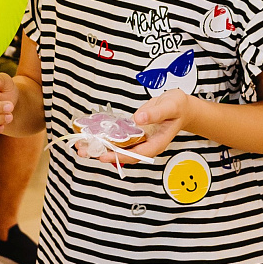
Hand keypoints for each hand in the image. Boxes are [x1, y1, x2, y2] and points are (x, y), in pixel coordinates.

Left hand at [85, 89, 199, 165]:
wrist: (180, 107)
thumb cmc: (177, 107)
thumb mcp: (170, 107)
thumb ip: (155, 113)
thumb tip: (139, 118)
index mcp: (157, 142)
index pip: (137, 154)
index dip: (120, 156)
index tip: (104, 155)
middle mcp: (146, 144)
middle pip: (124, 154)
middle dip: (104, 154)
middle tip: (84, 152)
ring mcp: (140, 140)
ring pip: (119, 148)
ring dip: (101, 148)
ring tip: (82, 147)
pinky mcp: (134, 133)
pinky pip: (118, 139)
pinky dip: (106, 138)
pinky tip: (92, 136)